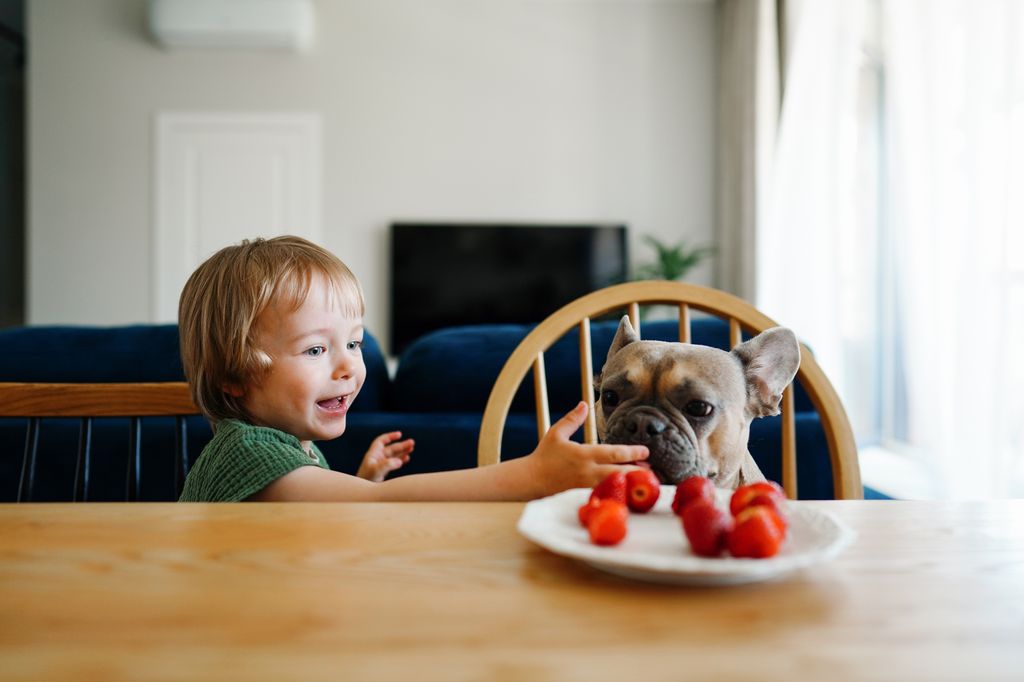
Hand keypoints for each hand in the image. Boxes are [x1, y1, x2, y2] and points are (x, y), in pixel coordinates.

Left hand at [357, 431, 413, 481]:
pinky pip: (394, 463)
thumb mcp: (376, 471)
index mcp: (373, 454)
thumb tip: (400, 461)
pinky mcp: (383, 472)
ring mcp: (380, 465)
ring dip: (402, 452)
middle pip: (391, 448)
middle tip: (412, 443)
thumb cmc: (366, 480)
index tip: (400, 435)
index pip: (381, 441)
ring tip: (411, 449)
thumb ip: (388, 465)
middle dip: (401, 445)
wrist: (362, 493)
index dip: (390, 436)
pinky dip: (401, 460)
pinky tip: (407, 458)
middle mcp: (377, 458)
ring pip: (393, 456)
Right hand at [525, 402, 648, 497]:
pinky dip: (618, 493)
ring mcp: (586, 486)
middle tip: (652, 469)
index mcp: (583, 454)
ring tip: (646, 481)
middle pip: (618, 472)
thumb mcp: (556, 433)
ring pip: (614, 486)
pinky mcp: (584, 495)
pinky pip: (605, 495)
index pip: (613, 453)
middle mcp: (588, 471)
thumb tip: (584, 404)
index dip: (631, 452)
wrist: (531, 480)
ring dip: (630, 483)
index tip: (646, 451)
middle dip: (637, 471)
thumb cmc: (544, 456)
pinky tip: (628, 493)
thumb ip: (572, 419)